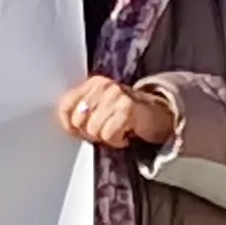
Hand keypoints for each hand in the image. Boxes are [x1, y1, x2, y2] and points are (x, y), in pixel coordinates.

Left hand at [55, 75, 174, 149]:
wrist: (160, 114)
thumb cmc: (126, 114)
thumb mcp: (101, 108)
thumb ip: (81, 112)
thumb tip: (67, 126)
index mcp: (93, 84)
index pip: (66, 106)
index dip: (70, 125)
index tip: (81, 131)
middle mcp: (103, 86)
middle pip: (78, 120)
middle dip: (89, 133)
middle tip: (104, 131)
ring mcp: (116, 95)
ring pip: (93, 129)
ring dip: (105, 137)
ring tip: (116, 131)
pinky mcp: (127, 108)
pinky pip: (109, 134)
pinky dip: (117, 140)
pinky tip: (125, 134)